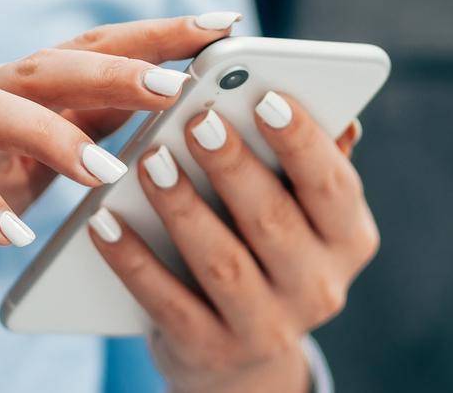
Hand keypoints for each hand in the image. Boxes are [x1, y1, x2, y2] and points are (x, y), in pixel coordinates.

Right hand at [0, 13, 239, 392]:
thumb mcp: (24, 177)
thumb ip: (81, 143)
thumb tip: (170, 127)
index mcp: (17, 96)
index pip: (96, 50)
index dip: (159, 34)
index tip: (227, 24)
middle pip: (51, 62)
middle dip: (119, 67)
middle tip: (182, 84)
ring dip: (49, 133)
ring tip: (102, 172)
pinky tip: (13, 235)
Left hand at [91, 92, 373, 392]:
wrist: (239, 356)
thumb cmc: (267, 248)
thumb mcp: (301, 209)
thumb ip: (310, 161)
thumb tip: (340, 116)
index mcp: (347, 239)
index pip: (333, 185)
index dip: (303, 141)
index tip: (266, 96)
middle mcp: (319, 288)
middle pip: (274, 222)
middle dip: (234, 167)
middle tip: (197, 119)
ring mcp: (267, 329)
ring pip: (222, 263)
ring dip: (183, 208)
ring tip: (150, 160)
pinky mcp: (211, 352)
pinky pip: (167, 302)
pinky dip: (134, 260)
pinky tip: (105, 220)